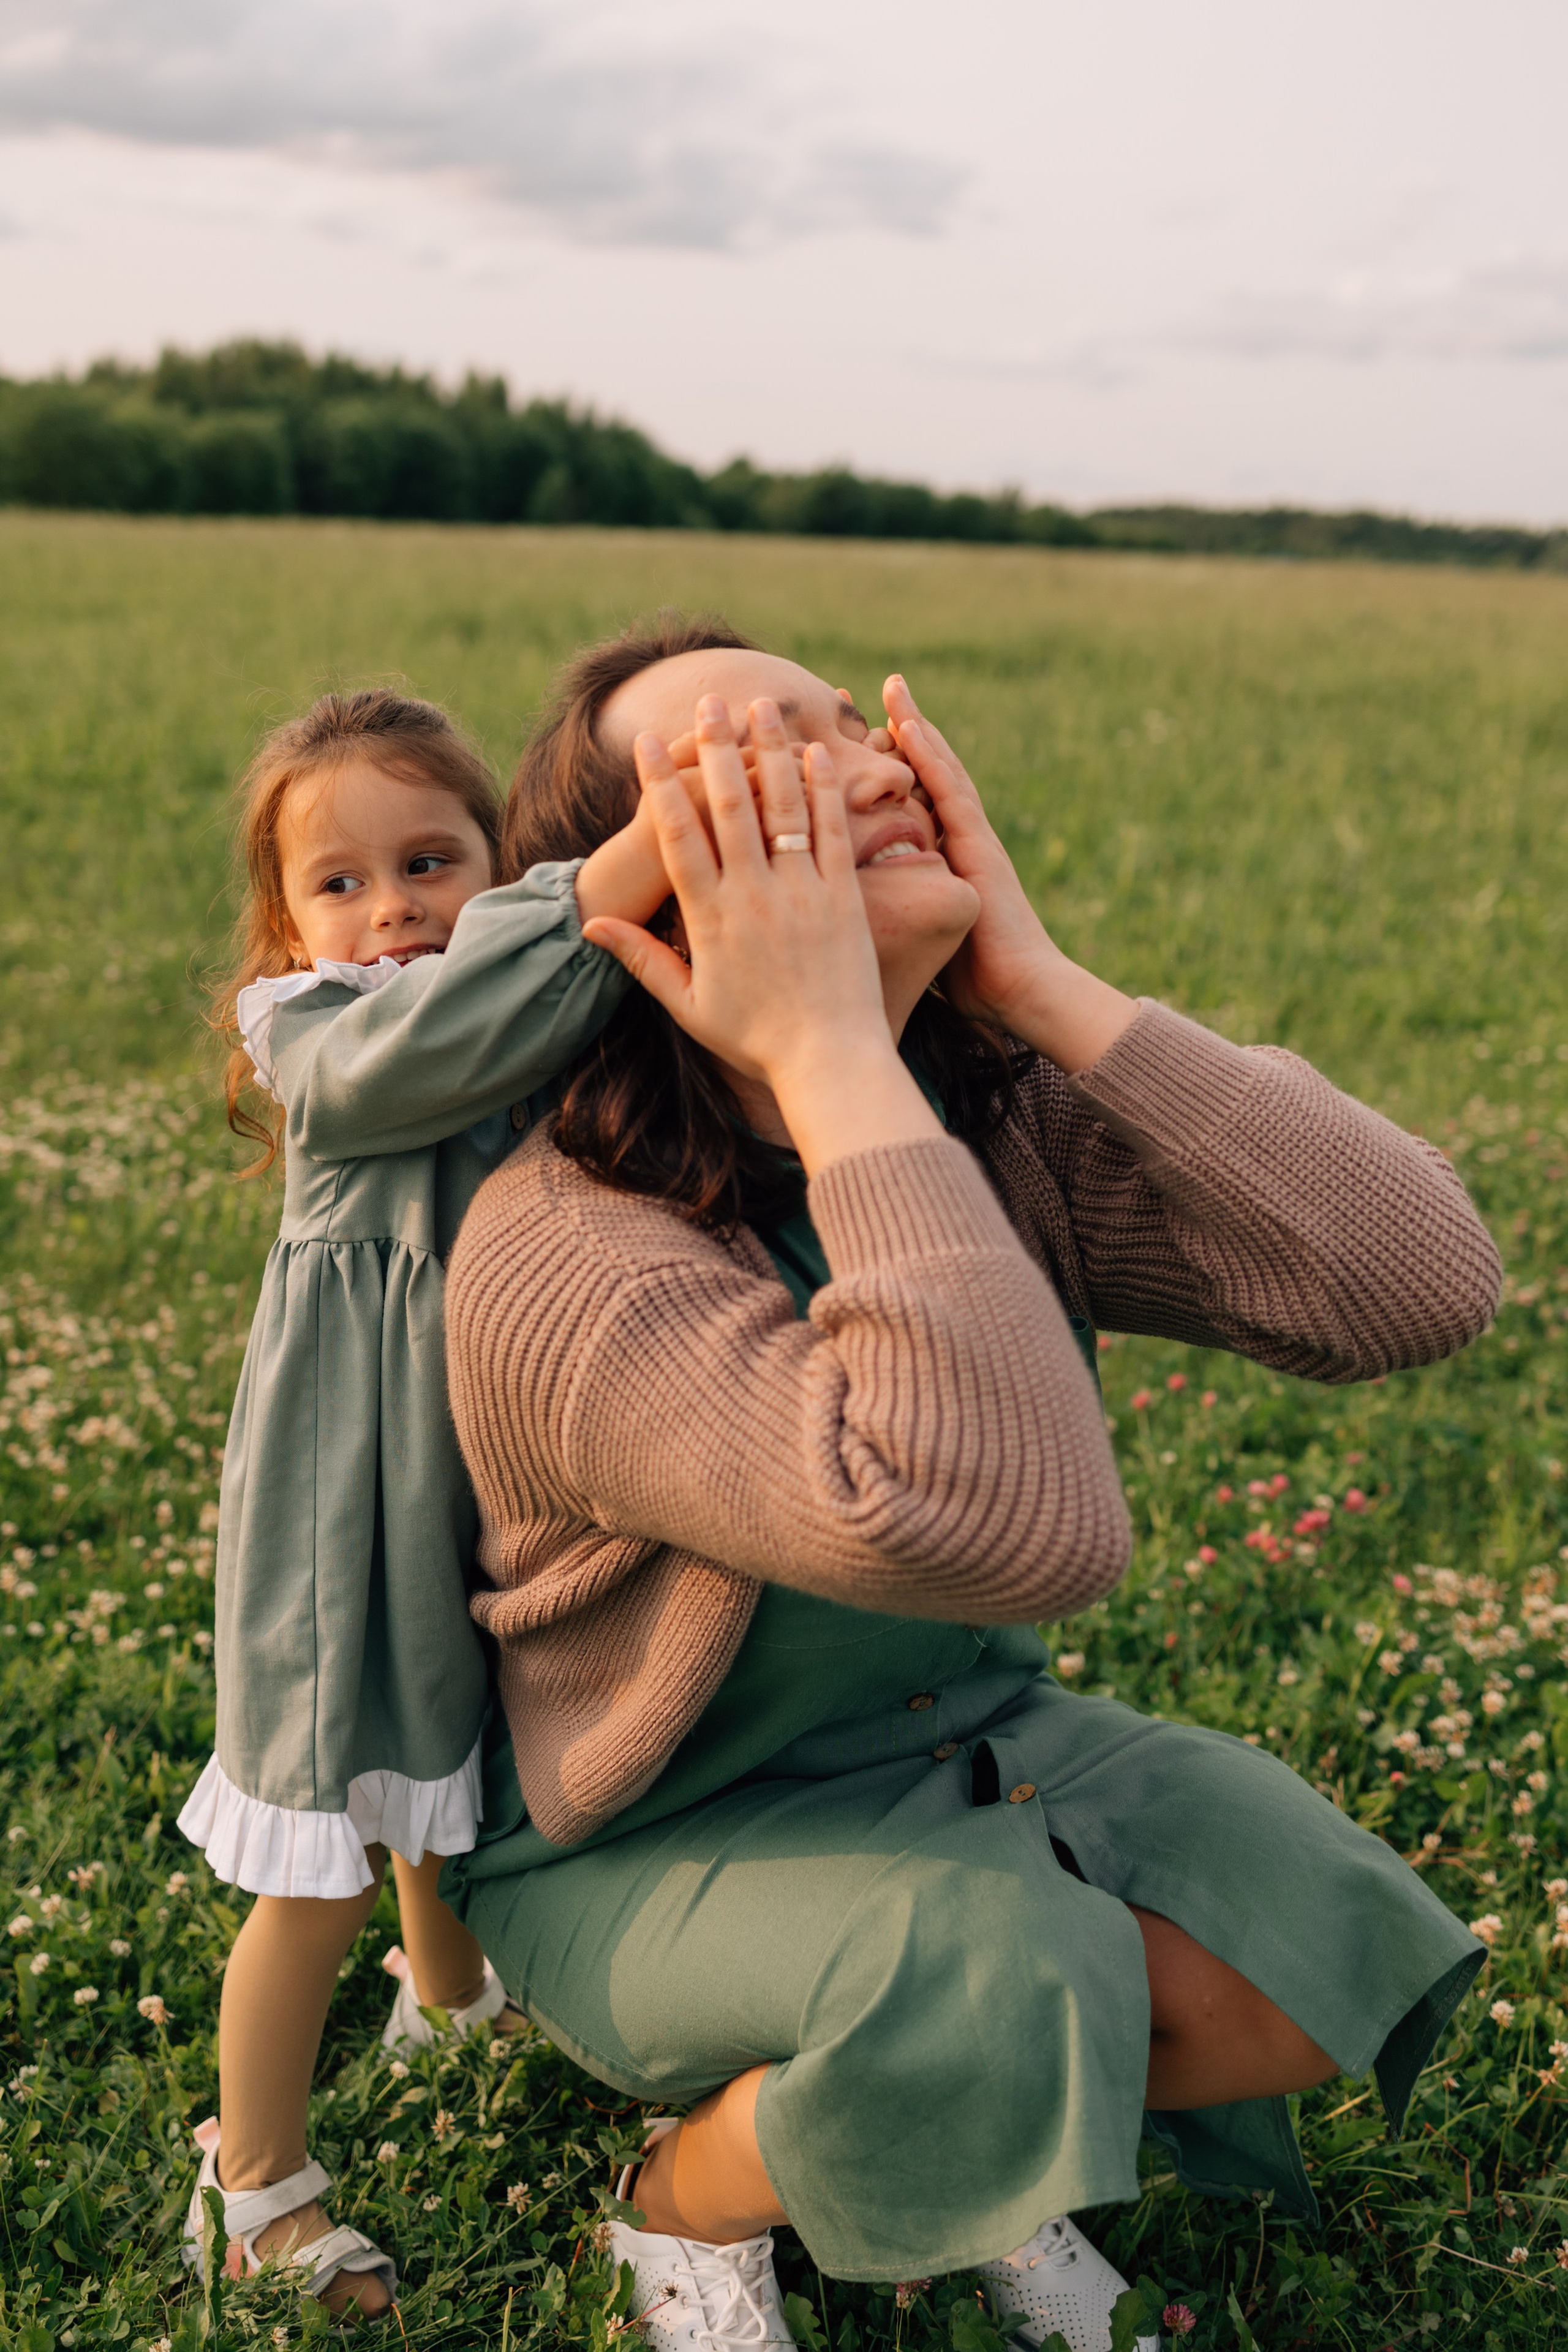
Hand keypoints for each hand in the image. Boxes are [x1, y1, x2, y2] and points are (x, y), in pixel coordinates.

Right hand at [580, 695, 940, 1175]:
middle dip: (716, 747)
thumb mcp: (687, 1006)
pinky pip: (833, 831)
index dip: (659, 784)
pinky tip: (818, 752)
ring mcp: (802, 892)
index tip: (645, 743)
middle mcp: (754, 896)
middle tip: (709, 698)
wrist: (828, 1061)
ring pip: (783, 805)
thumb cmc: (755, 1039)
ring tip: (765, 705)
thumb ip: (642, 961)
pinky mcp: (844, 897)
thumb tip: (592, 929)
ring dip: (771, 750)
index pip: (677, 836)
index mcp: (710, 918)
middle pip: (729, 805)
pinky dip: (825, 789)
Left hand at [883, 674, 1137, 1072]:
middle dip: (889, 736)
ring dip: (913, 727)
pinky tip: (910, 726)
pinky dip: (931, 755)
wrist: (1021, 992)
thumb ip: (894, 916)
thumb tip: (849, 921)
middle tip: (853, 695)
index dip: (872, 770)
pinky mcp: (980, 845)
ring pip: (937, 771)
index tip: (835, 742)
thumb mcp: (917, 938)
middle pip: (917, 776)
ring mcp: (970, 839)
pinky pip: (951, 790)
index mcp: (937, 860)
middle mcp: (954, 841)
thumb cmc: (971, 979)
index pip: (901, 803)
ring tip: (889, 688)